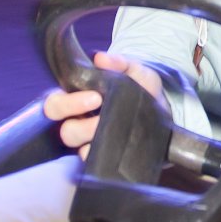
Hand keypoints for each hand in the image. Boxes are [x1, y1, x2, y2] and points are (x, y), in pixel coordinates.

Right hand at [41, 51, 164, 157]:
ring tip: (111, 129)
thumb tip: (100, 58)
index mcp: (78, 100)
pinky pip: (92, 162)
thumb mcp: (135, 72)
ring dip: (90, 138)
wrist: (166, 113)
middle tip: (100, 107)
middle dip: (78, 119)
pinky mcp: (102, 157)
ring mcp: (90, 142)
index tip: (95, 97)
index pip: (54, 104)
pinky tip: (116, 149)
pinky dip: (100, 157)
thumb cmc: (142, 89)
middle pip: (63, 127)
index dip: (67, 103)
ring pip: (76, 146)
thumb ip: (119, 63)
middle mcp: (79, 122)